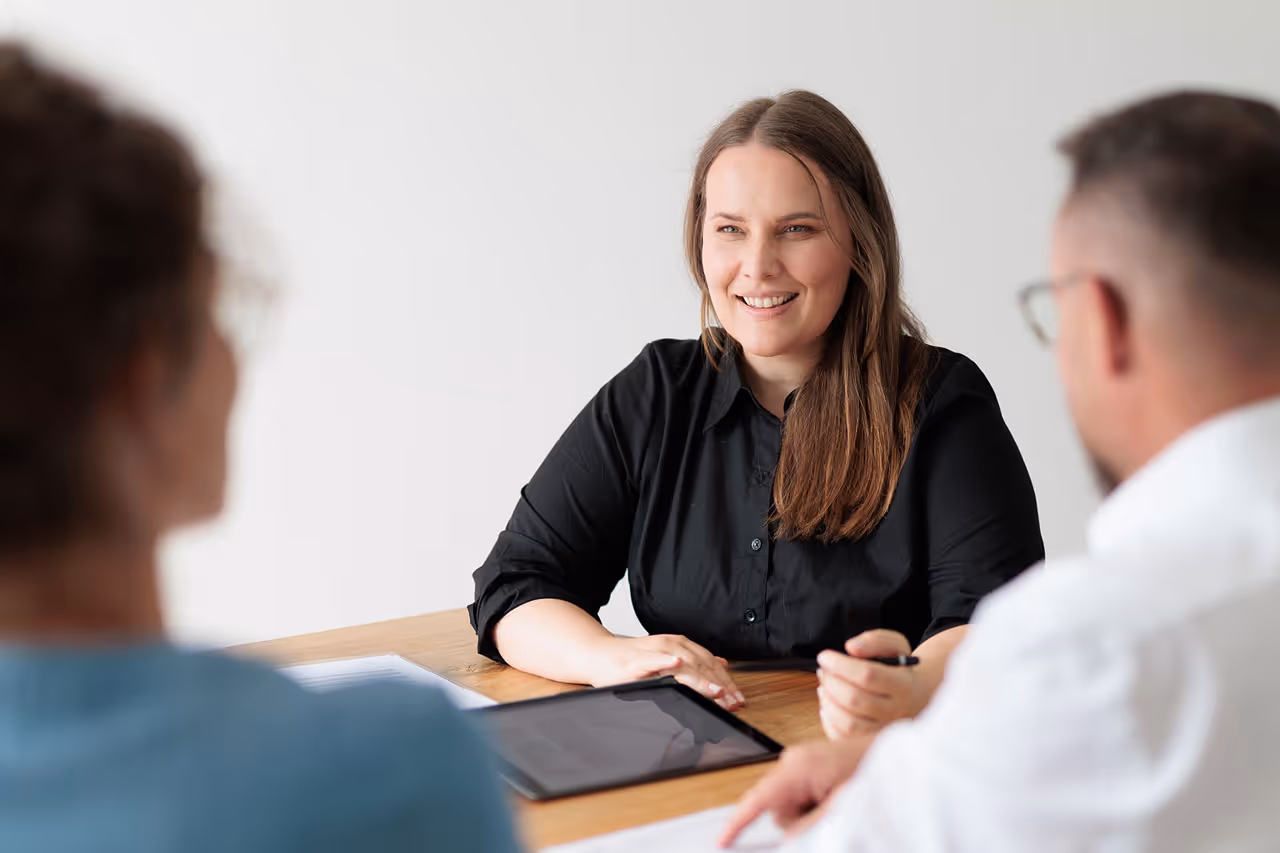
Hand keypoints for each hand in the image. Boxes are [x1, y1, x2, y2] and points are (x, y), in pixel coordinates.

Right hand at [585, 634, 744, 709]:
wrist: (599, 655)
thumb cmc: (632, 659)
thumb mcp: (668, 656)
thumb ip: (695, 660)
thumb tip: (723, 663)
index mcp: (678, 645)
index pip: (709, 663)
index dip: (726, 681)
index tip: (738, 698)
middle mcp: (669, 646)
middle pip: (701, 665)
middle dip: (719, 686)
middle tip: (733, 702)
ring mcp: (652, 653)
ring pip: (682, 665)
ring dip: (701, 679)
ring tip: (716, 691)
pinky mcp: (635, 661)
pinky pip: (653, 660)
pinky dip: (666, 661)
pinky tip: (677, 664)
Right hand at [718, 737, 870, 847]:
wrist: (896, 753)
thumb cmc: (874, 770)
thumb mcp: (841, 806)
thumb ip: (809, 825)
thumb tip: (788, 839)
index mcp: (797, 767)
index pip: (758, 799)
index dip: (738, 823)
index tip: (723, 841)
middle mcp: (792, 760)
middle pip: (774, 806)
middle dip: (796, 820)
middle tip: (828, 815)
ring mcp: (799, 761)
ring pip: (787, 803)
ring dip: (808, 813)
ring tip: (836, 802)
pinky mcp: (808, 765)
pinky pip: (798, 794)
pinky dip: (811, 804)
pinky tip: (832, 797)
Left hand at [816, 630, 924, 738]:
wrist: (920, 695)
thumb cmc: (902, 669)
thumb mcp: (896, 646)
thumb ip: (875, 641)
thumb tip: (851, 648)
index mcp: (904, 685)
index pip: (868, 676)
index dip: (840, 665)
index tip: (824, 656)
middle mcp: (896, 711)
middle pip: (855, 699)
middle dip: (831, 682)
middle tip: (823, 671)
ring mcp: (884, 730)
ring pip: (849, 722)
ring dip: (828, 701)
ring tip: (825, 686)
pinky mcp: (871, 742)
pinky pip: (844, 738)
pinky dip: (829, 721)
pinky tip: (828, 705)